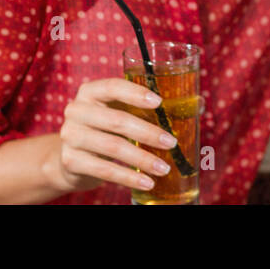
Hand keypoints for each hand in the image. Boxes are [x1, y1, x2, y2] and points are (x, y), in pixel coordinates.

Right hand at [46, 77, 179, 195]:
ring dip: (142, 159)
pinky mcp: (71, 160)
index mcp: (91, 91)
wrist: (70, 154)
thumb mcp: (121, 110)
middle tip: (172, 142)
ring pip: (113, 147)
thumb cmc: (106, 127)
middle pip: (117, 120)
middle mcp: (77, 110)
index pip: (112, 86)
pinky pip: (104, 169)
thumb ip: (152, 106)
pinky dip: (128, 177)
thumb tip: (198, 104)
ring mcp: (71, 136)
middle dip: (148, 132)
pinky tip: (146, 182)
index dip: (136, 93)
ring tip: (164, 168)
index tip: (159, 102)